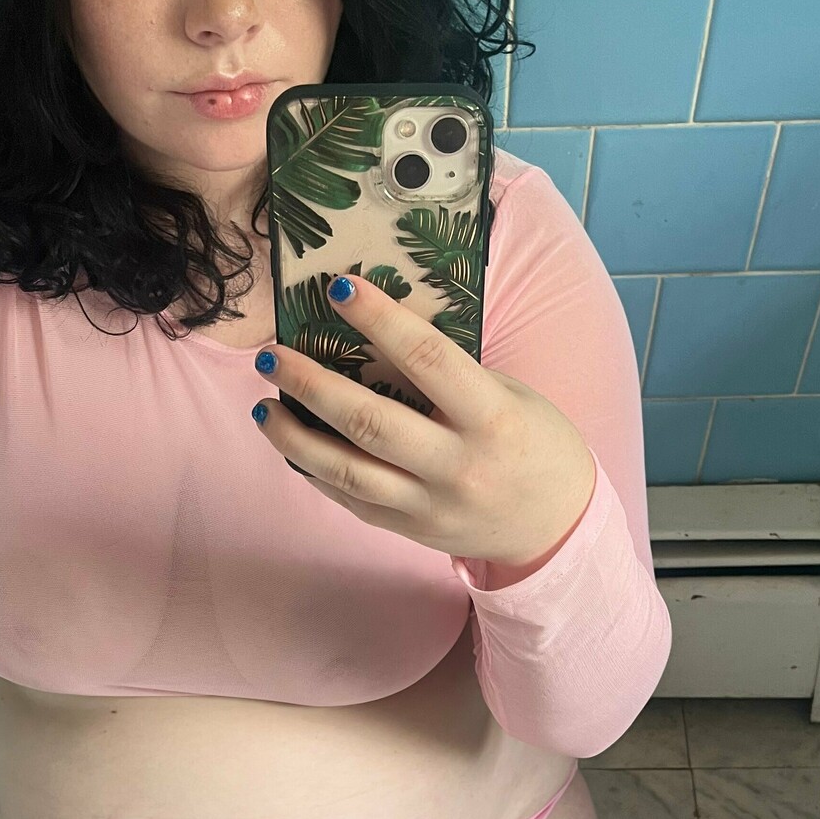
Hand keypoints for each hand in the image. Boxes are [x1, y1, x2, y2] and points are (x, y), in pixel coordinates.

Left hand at [251, 274, 597, 574]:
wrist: (554, 526)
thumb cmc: (534, 443)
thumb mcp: (509, 396)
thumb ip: (450, 374)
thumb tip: (377, 334)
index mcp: (490, 418)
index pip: (428, 359)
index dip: (380, 320)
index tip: (338, 287)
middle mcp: (456, 465)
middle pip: (370, 422)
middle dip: (312, 385)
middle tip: (272, 355)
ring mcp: (429, 505)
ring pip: (346, 471)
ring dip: (295, 437)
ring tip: (265, 404)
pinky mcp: (409, 530)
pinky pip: (350, 499)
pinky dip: (314, 470)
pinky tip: (290, 442)